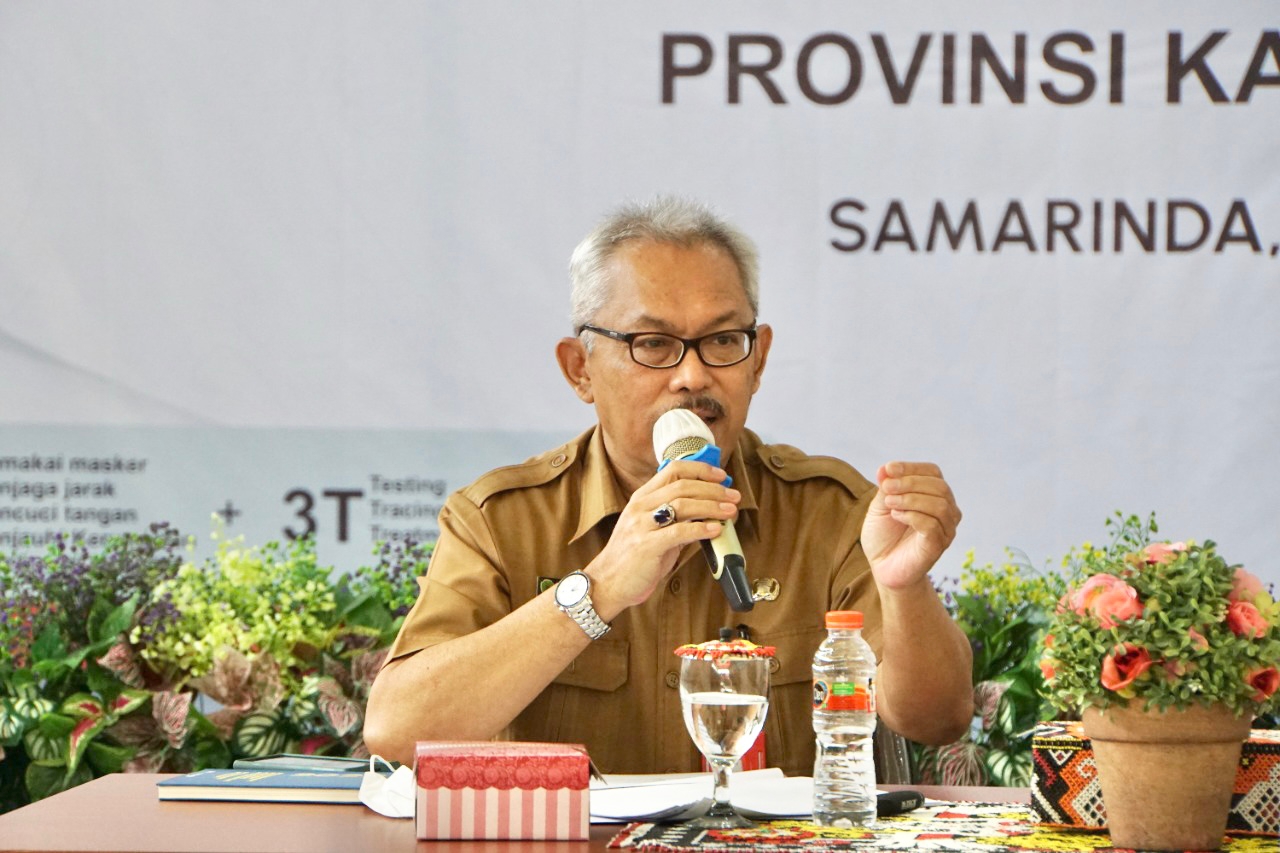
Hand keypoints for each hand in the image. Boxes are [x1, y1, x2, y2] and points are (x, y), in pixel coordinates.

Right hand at [586, 461, 739, 617]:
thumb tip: (708, 511)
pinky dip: (701, 529)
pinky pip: (678, 532)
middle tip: (733, 496)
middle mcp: (640, 507)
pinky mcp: (646, 546)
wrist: (608, 582)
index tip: (721, 476)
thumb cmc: (634, 556)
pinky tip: (716, 530)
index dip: (701, 470)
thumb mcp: (653, 529)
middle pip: (682, 485)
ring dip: (712, 506)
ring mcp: (641, 525)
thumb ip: (676, 518)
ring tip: (730, 511)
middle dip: (713, 489)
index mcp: (642, 497)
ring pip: (682, 504)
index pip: (673, 470)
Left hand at [862, 461, 960, 589]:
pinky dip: (912, 516)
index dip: (911, 467)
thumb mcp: (880, 507)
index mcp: (934, 496)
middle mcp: (946, 510)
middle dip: (910, 483)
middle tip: (886, 488)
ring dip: (911, 499)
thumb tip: (885, 468)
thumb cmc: (883, 536)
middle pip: (939, 486)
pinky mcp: (938, 546)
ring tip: (890, 504)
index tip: (888, 469)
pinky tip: (896, 517)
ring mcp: (945, 529)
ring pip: (940, 504)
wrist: (883, 568)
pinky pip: (933, 525)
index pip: (933, 472)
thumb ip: (885, 488)